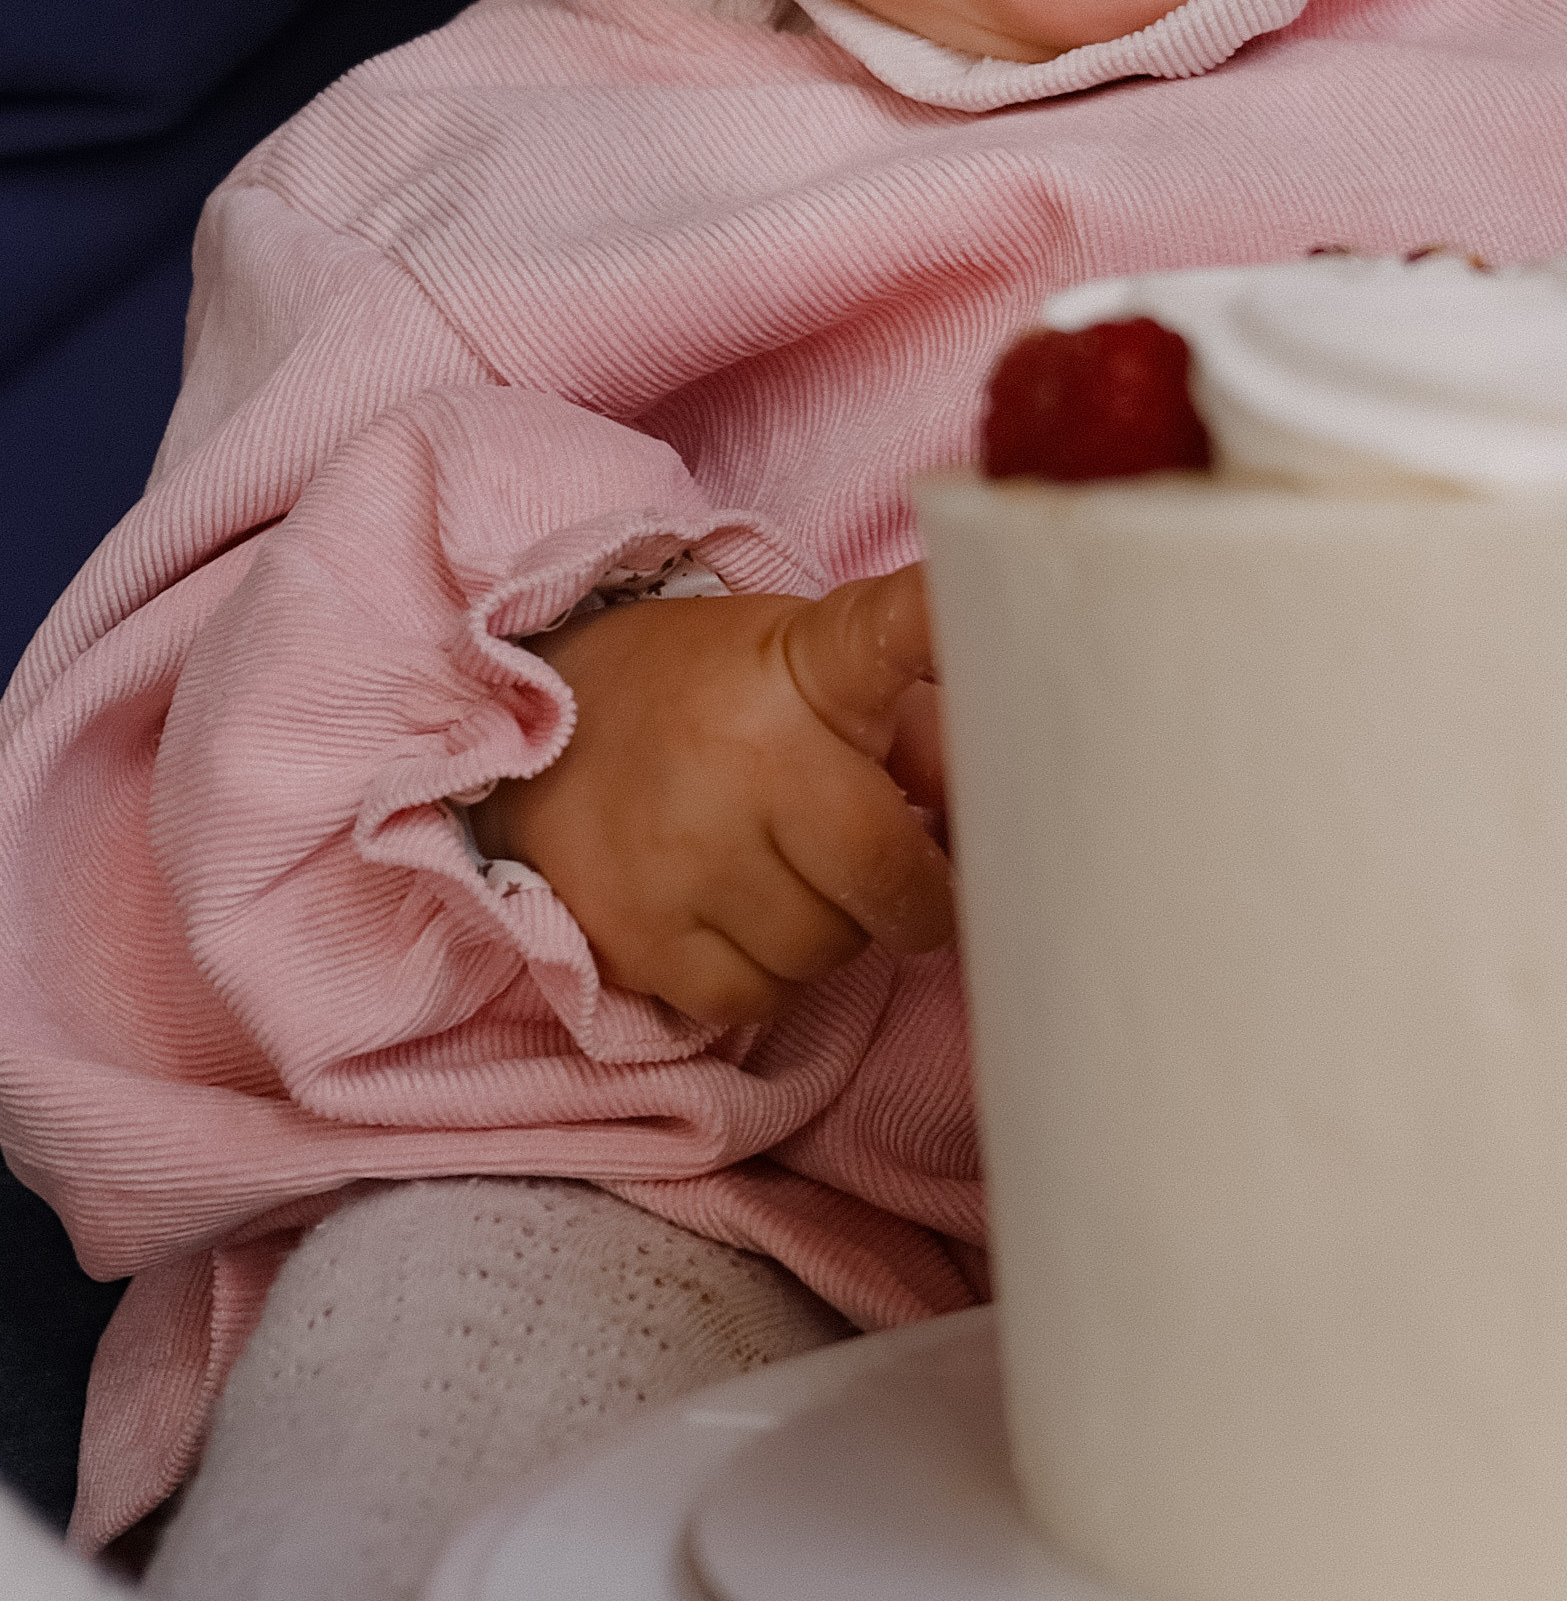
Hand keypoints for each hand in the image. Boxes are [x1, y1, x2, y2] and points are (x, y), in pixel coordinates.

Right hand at [474, 565, 953, 1028]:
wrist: (538, 730)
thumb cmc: (712, 697)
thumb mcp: (811, 666)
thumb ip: (920, 724)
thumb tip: (994, 817)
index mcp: (805, 668)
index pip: (887, 633)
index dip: (939, 622)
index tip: (980, 601)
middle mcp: (745, 757)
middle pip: (888, 879)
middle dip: (910, 894)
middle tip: (888, 870)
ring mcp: (682, 852)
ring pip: (825, 953)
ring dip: (832, 934)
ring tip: (794, 878)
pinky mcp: (633, 932)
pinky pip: (753, 999)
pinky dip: (764, 976)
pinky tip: (740, 915)